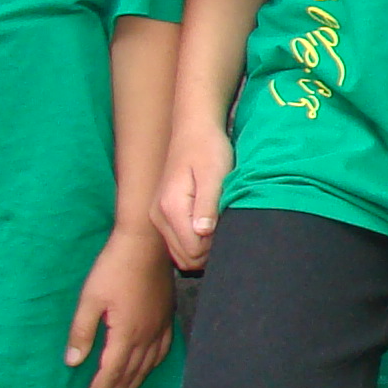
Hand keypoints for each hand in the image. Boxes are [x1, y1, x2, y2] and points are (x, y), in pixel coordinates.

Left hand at [69, 223, 175, 387]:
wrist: (147, 244)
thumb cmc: (114, 268)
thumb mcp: (89, 299)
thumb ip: (82, 332)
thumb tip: (73, 362)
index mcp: (126, 334)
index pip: (111, 374)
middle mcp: (147, 337)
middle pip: (130, 375)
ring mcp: (160, 328)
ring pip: (147, 367)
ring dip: (131, 385)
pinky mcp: (167, 318)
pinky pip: (162, 353)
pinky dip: (151, 368)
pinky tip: (145, 370)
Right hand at [153, 118, 231, 271]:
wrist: (194, 130)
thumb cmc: (208, 149)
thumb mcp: (214, 176)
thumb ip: (208, 206)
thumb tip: (203, 234)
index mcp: (171, 208)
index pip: (193, 251)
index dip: (215, 247)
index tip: (230, 227)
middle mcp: (158, 217)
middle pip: (185, 258)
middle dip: (209, 252)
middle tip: (227, 227)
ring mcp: (158, 217)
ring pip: (181, 253)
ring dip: (202, 248)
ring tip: (219, 225)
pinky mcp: (163, 215)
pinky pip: (179, 242)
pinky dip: (194, 241)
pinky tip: (210, 225)